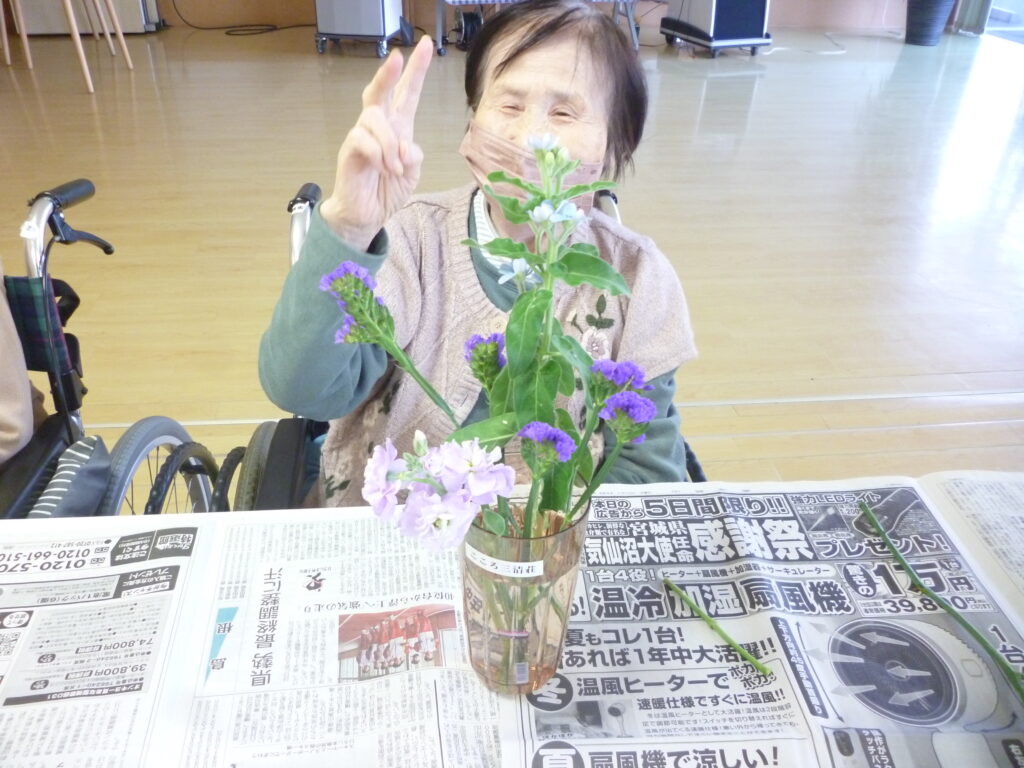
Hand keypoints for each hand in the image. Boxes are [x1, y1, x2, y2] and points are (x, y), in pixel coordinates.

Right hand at [320, 36, 432, 249]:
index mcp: (398, 128)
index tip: (425, 46)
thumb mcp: (412, 173)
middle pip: (380, 92)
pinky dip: (379, 154)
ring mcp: (361, 136)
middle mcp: (378, 127)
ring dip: (390, 143)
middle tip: (398, 58)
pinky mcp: (349, 149)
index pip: (406, 94)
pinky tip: (383, 169)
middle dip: (389, 74)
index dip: (416, 71)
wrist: (366, 215)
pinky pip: (364, 140)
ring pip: (375, 119)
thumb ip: (414, 155)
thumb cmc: (387, 190)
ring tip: (395, 168)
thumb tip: (406, 147)